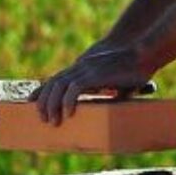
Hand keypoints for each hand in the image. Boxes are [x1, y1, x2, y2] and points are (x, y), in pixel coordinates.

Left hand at [30, 42, 151, 125]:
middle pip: (53, 82)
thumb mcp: (117, 81)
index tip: (31, 101)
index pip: (56, 78)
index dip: (42, 89)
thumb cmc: (134, 68)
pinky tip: (68, 113)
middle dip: (44, 101)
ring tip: (52, 121)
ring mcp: (87, 68)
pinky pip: (75, 88)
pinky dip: (68, 101)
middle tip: (42, 119)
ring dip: (53, 104)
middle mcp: (81, 66)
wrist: (144, 53)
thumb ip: (110, 92)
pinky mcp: (95, 74)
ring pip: (60, 86)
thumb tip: (111, 110)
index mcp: (84, 67)